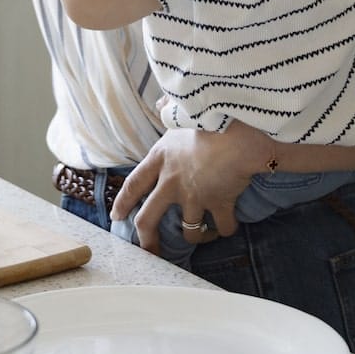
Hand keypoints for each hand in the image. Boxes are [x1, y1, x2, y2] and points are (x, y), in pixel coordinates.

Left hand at [110, 120, 274, 251]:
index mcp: (160, 158)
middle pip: (148, 219)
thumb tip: (162, 102)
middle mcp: (171, 182)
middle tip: (149, 251)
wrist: (237, 130)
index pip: (133, 184)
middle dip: (147, 239)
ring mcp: (194, 197)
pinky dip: (227, 228)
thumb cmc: (209, 115)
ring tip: (203, 235)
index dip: (124, 202)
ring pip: (188, 232)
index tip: (117, 216)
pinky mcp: (219, 204)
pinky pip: (223, 227)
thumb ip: (169, 109)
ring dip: (196, 237)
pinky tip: (231, 224)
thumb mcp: (181, 110)